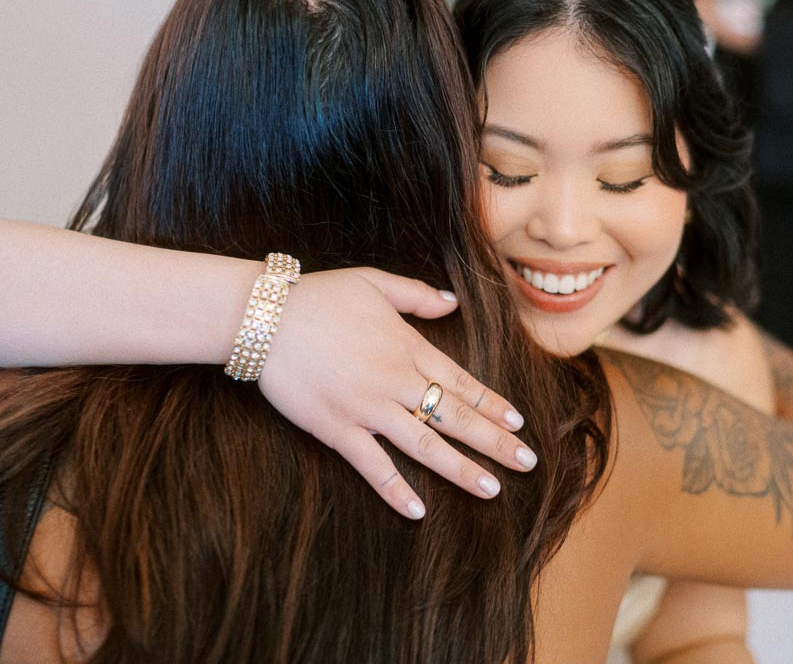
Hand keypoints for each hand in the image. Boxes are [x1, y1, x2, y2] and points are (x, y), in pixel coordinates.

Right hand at [261, 267, 535, 518]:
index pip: (461, 381)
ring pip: (425, 445)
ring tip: (493, 489)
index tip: (518, 423)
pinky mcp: (336, 430)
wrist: (264, 318)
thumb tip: (452, 301)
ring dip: (461, 469)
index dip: (492, 404)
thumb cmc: (318, 296)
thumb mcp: (374, 282)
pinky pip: (372, 466)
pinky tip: (418, 511)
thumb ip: (416, 295)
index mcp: (408, 346)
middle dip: (495, 441)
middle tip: (528, 463)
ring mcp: (367, 409)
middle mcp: (395, 381)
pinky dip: (396, 490)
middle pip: (455, 416)